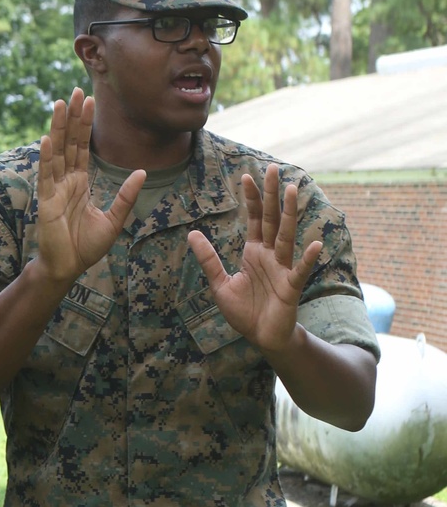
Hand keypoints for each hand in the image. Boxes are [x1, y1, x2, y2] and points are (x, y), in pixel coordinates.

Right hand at [36, 88, 145, 285]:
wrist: (68, 268)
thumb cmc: (86, 247)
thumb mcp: (114, 220)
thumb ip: (125, 196)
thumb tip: (141, 171)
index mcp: (80, 183)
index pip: (82, 147)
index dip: (85, 124)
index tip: (88, 100)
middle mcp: (65, 181)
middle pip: (69, 142)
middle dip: (72, 117)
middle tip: (75, 90)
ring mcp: (54, 189)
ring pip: (57, 152)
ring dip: (58, 127)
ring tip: (60, 103)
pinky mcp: (46, 202)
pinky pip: (46, 175)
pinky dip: (47, 157)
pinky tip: (47, 138)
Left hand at [187, 163, 323, 355]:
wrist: (262, 337)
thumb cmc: (245, 311)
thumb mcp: (219, 284)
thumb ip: (208, 259)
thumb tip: (192, 233)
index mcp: (254, 252)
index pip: (254, 219)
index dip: (251, 199)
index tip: (247, 176)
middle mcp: (270, 256)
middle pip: (271, 219)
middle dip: (271, 195)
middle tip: (273, 168)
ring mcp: (282, 269)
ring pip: (286, 236)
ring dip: (289, 214)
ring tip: (291, 190)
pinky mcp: (291, 287)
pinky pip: (300, 271)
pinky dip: (307, 259)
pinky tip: (314, 244)